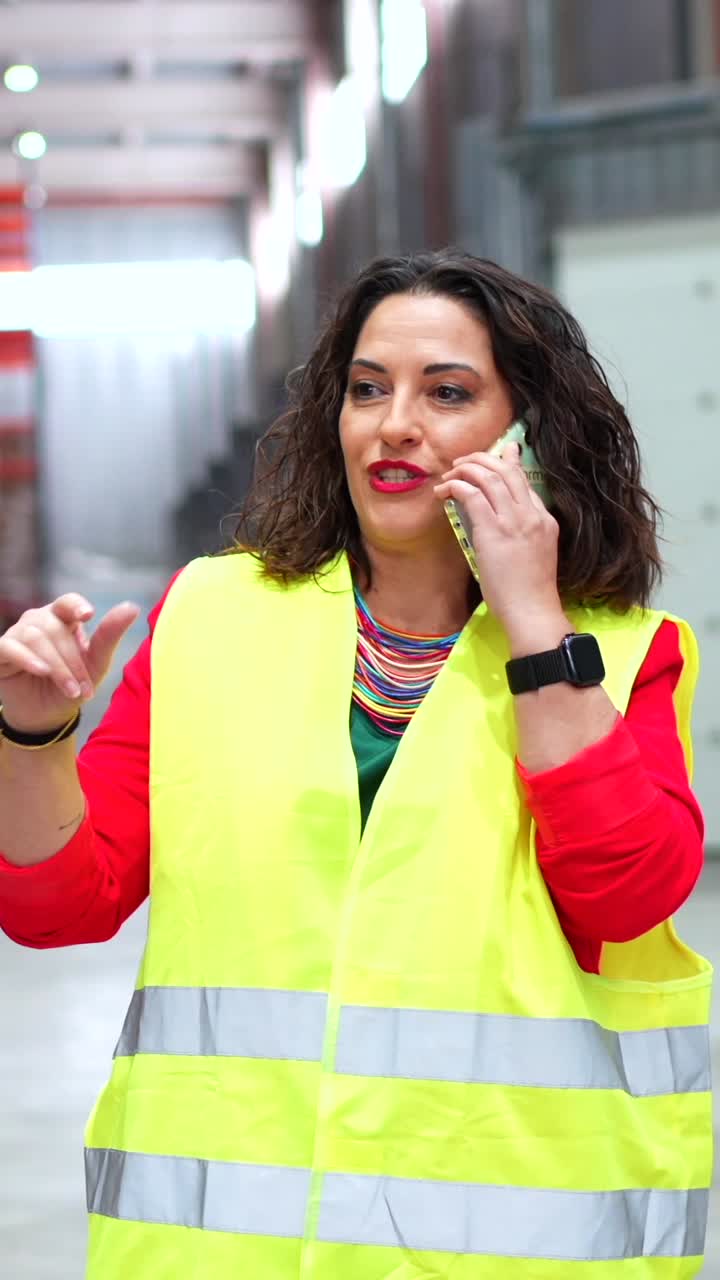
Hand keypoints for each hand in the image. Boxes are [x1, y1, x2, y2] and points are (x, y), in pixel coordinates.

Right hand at [0, 594, 140, 733]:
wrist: (47, 715)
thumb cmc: (73, 685)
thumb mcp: (96, 664)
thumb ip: (110, 636)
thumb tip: (132, 606)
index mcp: (63, 619)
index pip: (68, 603)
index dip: (76, 606)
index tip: (88, 616)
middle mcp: (38, 621)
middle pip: (54, 627)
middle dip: (72, 660)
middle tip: (83, 688)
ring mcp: (18, 634)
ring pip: (34, 637)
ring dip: (56, 666)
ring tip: (70, 690)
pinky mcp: (1, 651)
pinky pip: (9, 647)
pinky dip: (26, 658)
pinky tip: (41, 671)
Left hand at [435, 442, 566, 642]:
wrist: (532, 610)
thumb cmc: (529, 592)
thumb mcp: (535, 554)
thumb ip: (522, 534)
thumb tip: (499, 526)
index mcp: (544, 520)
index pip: (524, 481)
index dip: (507, 464)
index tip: (498, 454)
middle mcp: (531, 515)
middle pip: (507, 471)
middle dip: (483, 459)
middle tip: (463, 462)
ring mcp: (514, 521)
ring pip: (489, 477)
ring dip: (466, 469)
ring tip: (450, 474)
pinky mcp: (494, 530)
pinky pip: (473, 495)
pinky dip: (457, 486)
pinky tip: (446, 490)